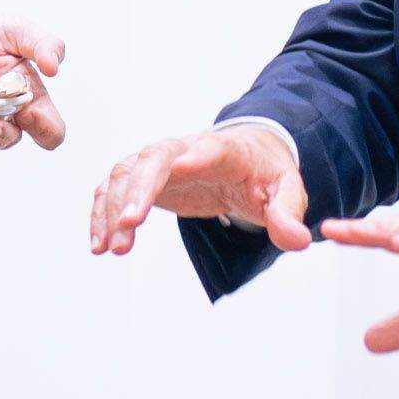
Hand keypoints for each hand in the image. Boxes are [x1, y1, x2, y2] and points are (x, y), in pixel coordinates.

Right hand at [87, 126, 308, 254]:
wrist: (249, 158)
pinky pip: (115, 189)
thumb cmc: (266, 173)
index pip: (206, 149)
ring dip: (115, 208)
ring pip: (126, 172)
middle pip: (154, 158)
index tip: (179, 171)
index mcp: (224, 150)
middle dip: (138, 188)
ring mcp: (162, 163)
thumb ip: (288, 213)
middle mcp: (186, 150)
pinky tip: (100, 244)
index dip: (193, 158)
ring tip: (112, 248)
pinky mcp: (147, 179)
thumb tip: (298, 240)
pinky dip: (103, 213)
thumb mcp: (286, 191)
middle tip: (130, 225)